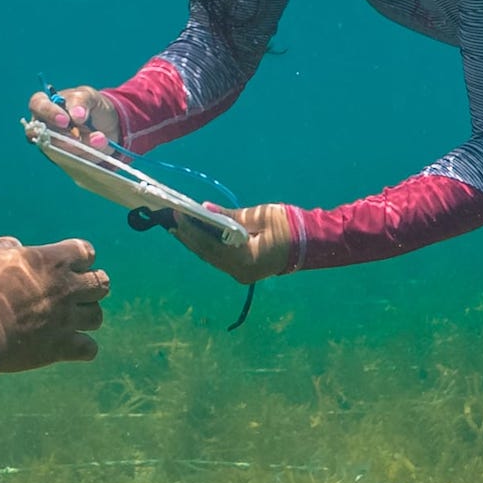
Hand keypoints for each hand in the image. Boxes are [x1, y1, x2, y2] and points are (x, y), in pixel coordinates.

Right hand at [0, 236, 109, 374]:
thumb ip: (6, 246)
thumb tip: (16, 247)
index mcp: (53, 261)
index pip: (86, 252)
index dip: (78, 256)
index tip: (65, 263)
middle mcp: (67, 288)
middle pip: (101, 283)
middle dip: (92, 285)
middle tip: (75, 290)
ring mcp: (67, 319)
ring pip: (97, 316)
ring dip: (87, 315)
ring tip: (71, 317)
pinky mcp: (62, 347)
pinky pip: (89, 348)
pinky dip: (82, 347)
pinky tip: (68, 344)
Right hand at [27, 86, 121, 149]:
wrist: (107, 124)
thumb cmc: (91, 105)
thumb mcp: (90, 96)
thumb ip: (81, 101)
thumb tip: (76, 115)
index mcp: (47, 103)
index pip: (37, 105)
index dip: (48, 113)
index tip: (65, 121)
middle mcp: (44, 125)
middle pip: (41, 133)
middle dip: (61, 138)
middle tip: (77, 138)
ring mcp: (52, 144)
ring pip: (58, 150)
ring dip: (80, 147)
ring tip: (100, 139)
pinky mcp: (63, 158)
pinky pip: (70, 160)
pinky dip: (86, 155)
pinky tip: (98, 147)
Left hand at [165, 203, 293, 285]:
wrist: (311, 242)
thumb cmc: (289, 226)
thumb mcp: (259, 217)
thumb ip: (231, 216)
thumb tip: (206, 209)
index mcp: (246, 260)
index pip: (210, 246)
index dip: (192, 230)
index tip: (178, 214)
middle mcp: (240, 272)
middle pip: (206, 254)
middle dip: (188, 235)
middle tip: (171, 218)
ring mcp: (241, 273)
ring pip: (210, 257)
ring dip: (194, 241)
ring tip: (177, 224)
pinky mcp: (242, 269)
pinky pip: (218, 257)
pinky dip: (206, 245)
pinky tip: (195, 233)